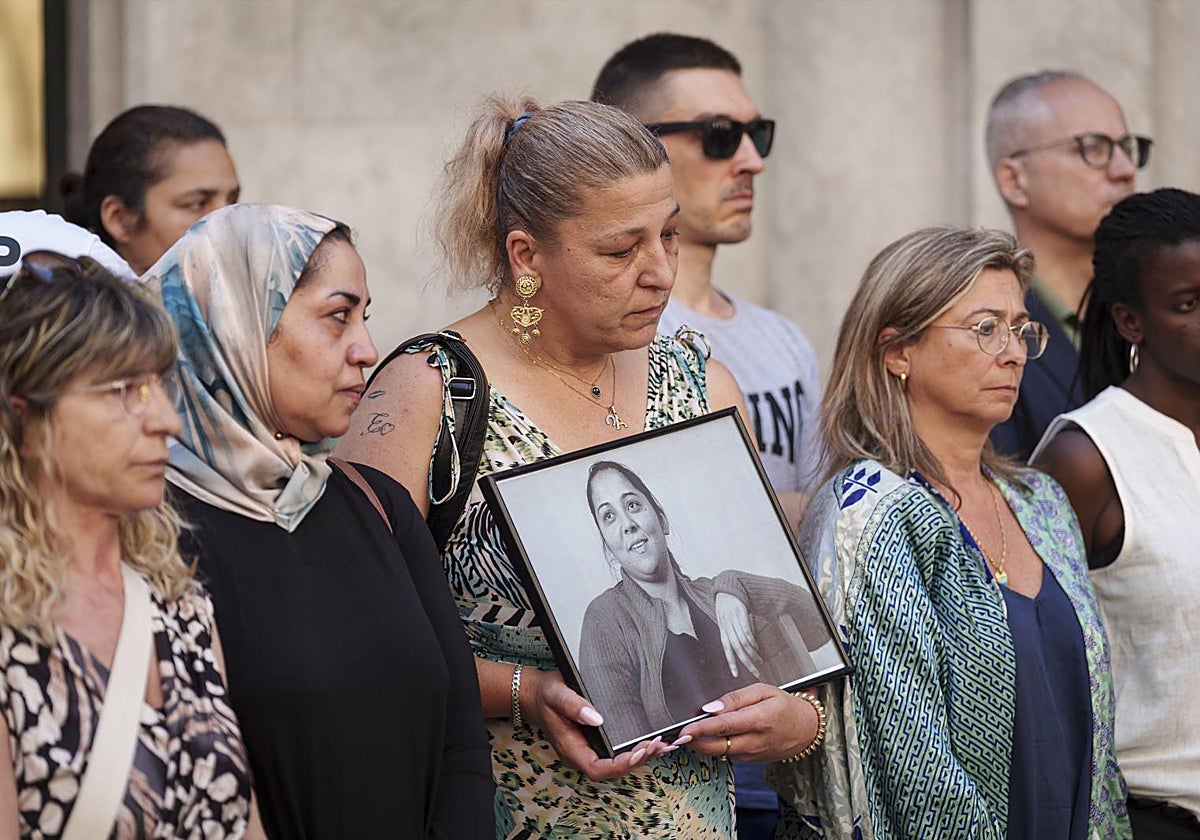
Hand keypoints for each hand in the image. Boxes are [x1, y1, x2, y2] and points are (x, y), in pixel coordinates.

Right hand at [521, 667, 673, 781]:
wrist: (536, 694)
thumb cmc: (545, 695)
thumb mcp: (556, 694)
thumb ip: (573, 706)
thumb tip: (596, 718)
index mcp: (571, 749)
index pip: (597, 769)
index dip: (619, 765)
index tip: (637, 753)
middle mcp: (581, 755)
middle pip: (612, 770)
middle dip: (636, 760)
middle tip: (657, 744)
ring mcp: (589, 750)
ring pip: (617, 764)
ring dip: (640, 757)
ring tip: (661, 744)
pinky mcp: (596, 743)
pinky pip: (617, 753)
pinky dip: (636, 750)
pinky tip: (651, 742)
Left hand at [675, 683, 818, 762]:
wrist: (807, 730)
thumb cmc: (785, 706)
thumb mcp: (763, 691)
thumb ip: (735, 698)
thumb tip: (711, 708)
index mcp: (758, 720)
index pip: (722, 726)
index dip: (700, 729)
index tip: (683, 730)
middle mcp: (755, 741)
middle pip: (716, 746)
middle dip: (694, 742)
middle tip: (677, 735)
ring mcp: (752, 754)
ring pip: (719, 752)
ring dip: (703, 744)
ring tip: (691, 732)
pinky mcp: (751, 761)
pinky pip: (728, 754)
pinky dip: (716, 746)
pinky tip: (711, 736)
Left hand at [714, 592, 762, 679]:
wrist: (728, 587)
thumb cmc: (726, 606)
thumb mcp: (725, 621)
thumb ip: (731, 633)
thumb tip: (741, 648)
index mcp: (723, 630)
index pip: (726, 650)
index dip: (731, 663)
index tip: (736, 675)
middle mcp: (727, 627)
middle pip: (736, 649)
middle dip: (746, 663)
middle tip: (755, 672)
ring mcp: (734, 621)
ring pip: (743, 642)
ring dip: (752, 654)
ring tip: (759, 661)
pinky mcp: (741, 614)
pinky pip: (746, 631)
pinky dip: (752, 641)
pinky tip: (756, 647)